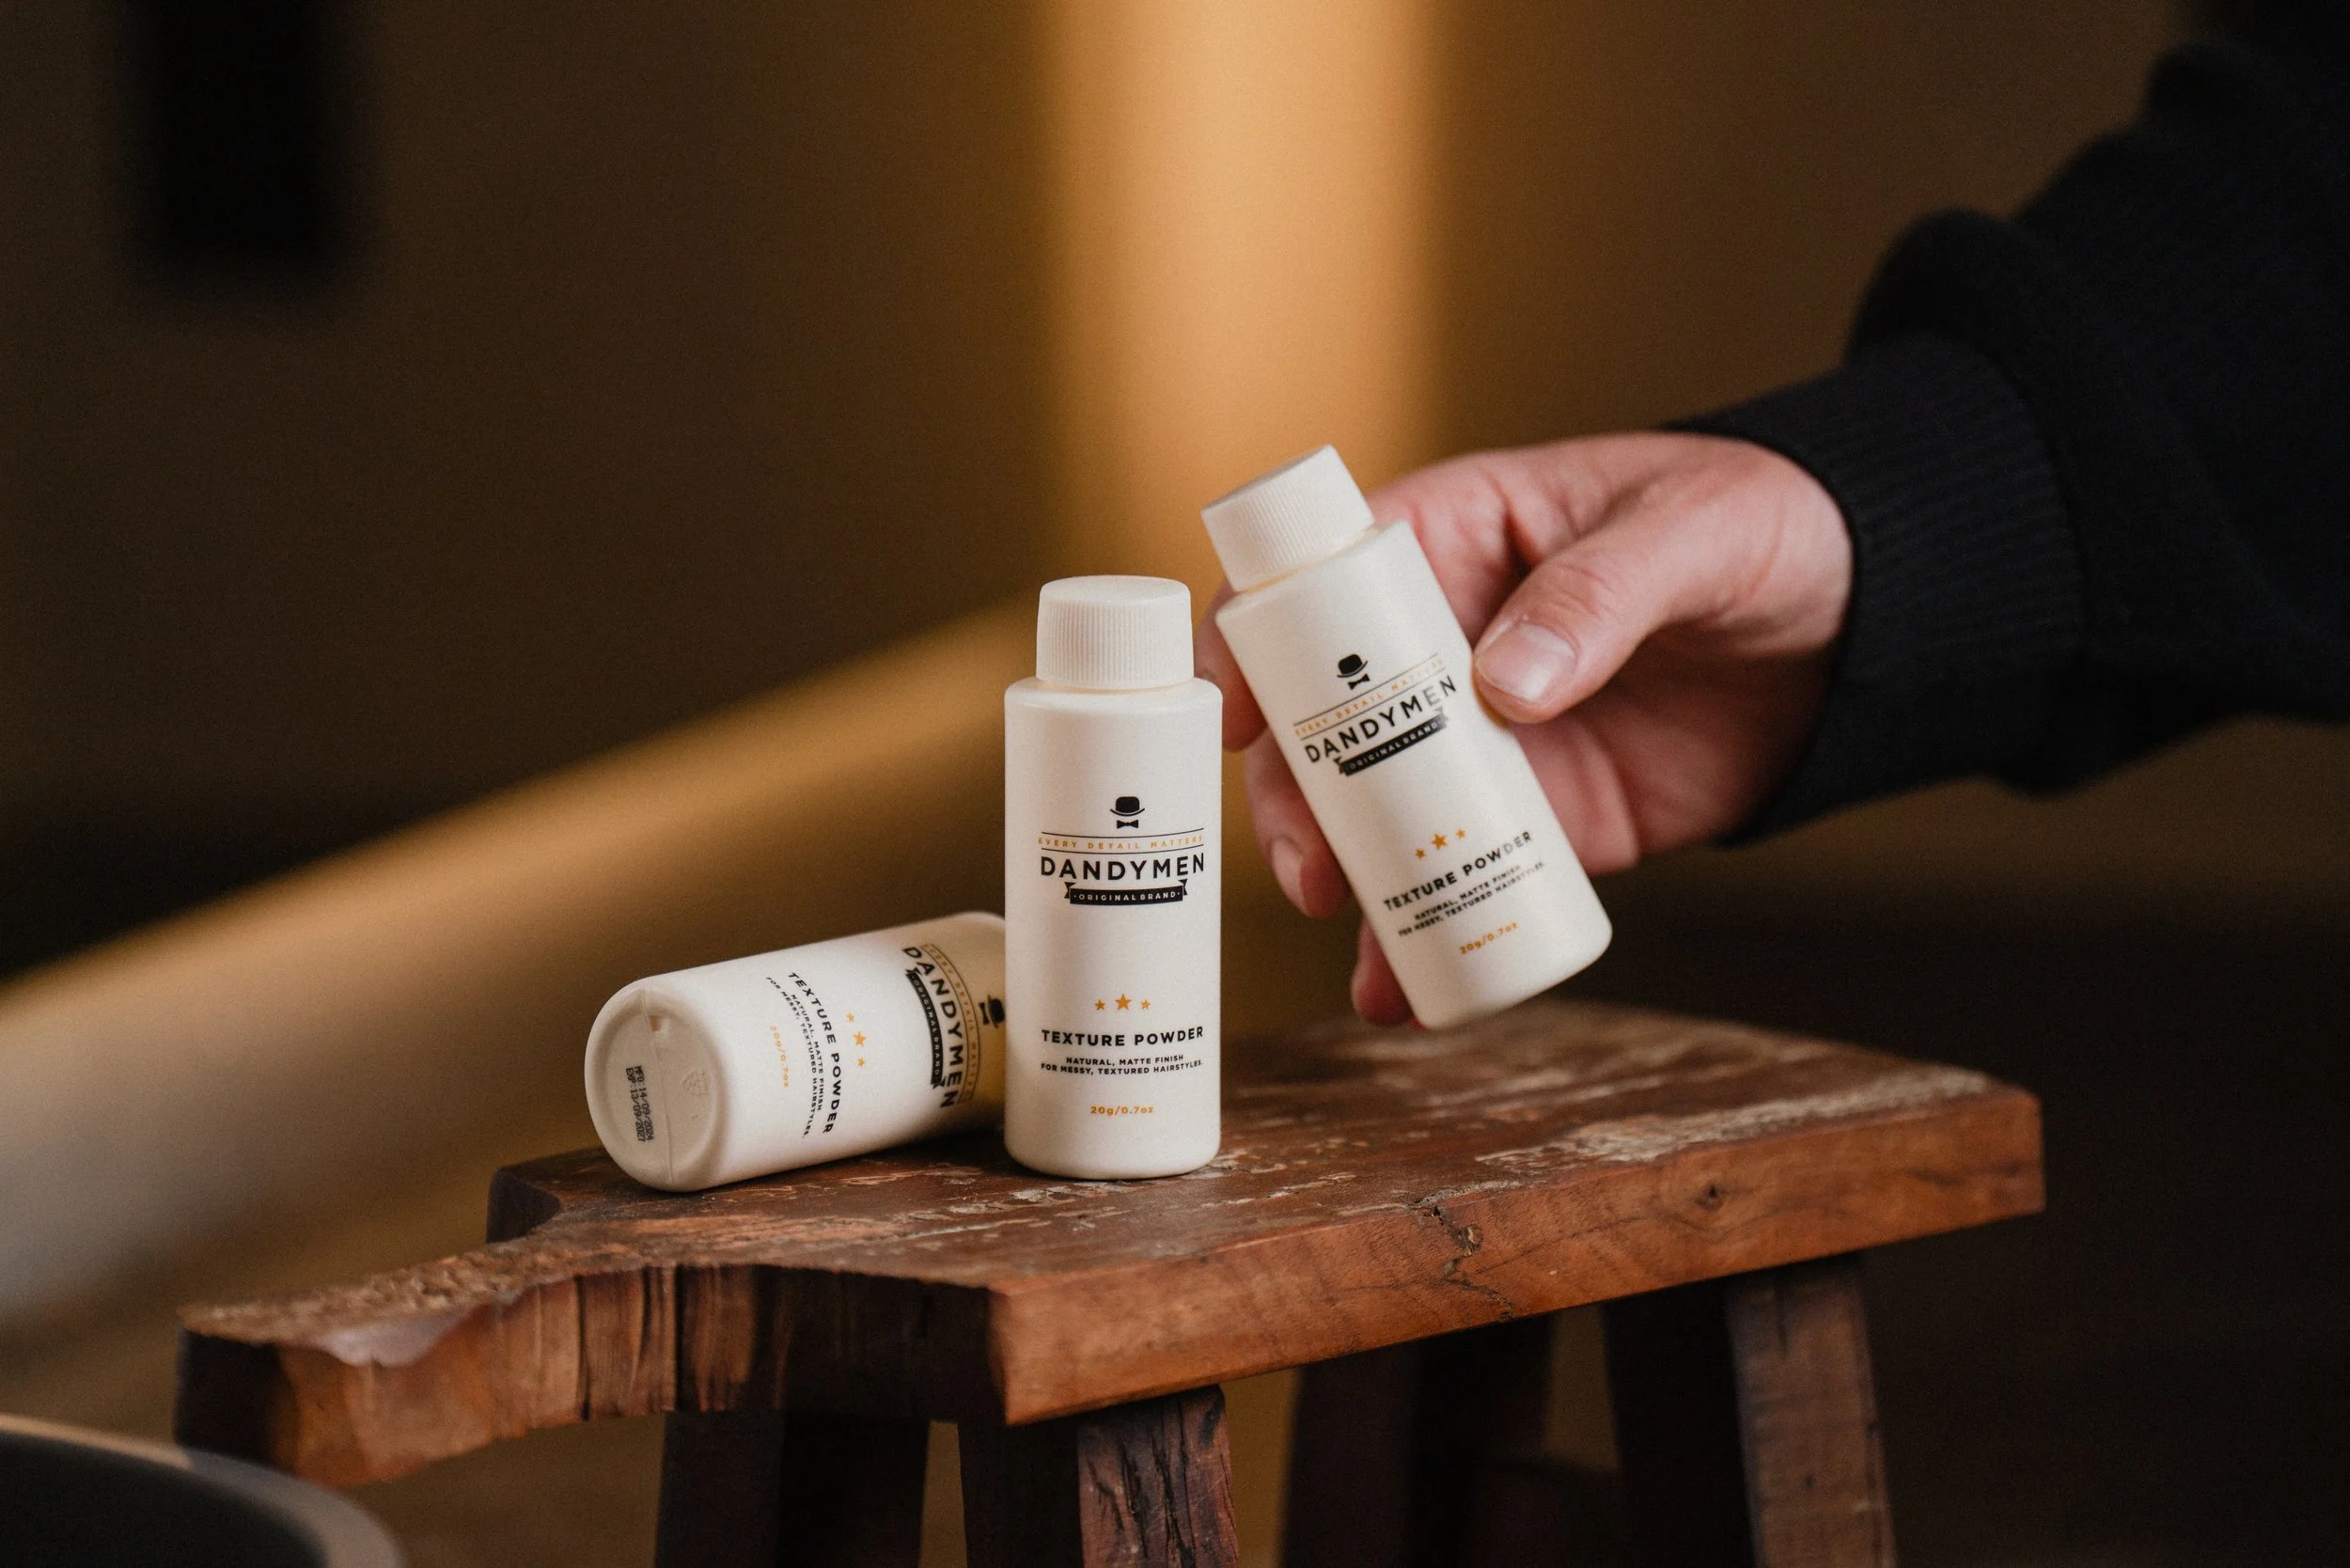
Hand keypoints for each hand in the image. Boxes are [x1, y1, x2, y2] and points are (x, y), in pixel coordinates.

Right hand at [1196, 432, 1851, 1023]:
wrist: (1864, 630)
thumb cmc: (1767, 528)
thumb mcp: (1690, 535)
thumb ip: (1599, 594)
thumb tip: (1507, 683)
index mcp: (1454, 535)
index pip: (1319, 578)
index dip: (1254, 638)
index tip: (1228, 715)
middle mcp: (1441, 643)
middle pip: (1324, 717)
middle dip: (1295, 794)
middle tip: (1309, 865)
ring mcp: (1484, 738)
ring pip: (1375, 810)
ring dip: (1346, 874)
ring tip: (1352, 933)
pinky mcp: (1540, 815)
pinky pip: (1462, 875)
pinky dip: (1425, 933)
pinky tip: (1404, 989)